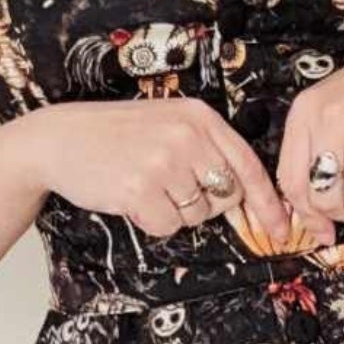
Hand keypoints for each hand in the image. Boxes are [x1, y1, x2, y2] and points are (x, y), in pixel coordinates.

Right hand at [17, 97, 296, 243]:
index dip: (269, 202)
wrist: (59, 139)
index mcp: (199, 116)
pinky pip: (168, 227)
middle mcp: (186, 135)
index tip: (283, 227)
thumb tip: (246, 195)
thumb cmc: (115, 135)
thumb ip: (206, 150)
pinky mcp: (140, 189)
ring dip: (173, 211)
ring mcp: (163, 162)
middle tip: (168, 184)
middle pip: (226, 196)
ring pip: (196, 215)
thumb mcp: (168, 124)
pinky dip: (152, 222)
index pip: (249, 164)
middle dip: (203, 202)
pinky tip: (132, 198)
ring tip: (144, 185)